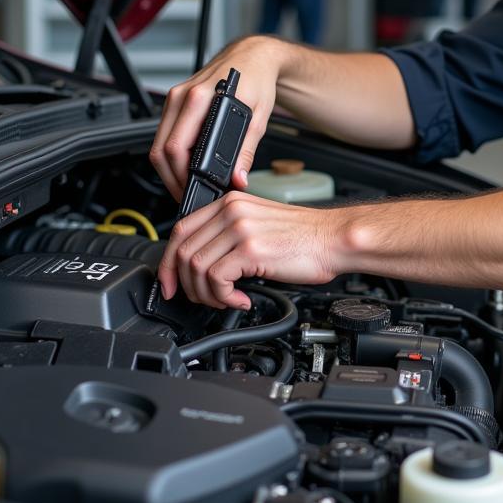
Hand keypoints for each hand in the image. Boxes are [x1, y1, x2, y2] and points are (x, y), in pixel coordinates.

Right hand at [150, 36, 283, 200]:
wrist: (252, 57)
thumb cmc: (256, 80)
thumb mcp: (258, 118)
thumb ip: (246, 151)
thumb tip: (237, 178)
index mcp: (201, 98)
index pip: (177, 147)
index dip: (182, 175)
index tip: (194, 190)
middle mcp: (183, 96)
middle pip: (161, 149)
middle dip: (172, 178)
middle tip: (189, 193)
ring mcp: (176, 97)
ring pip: (158, 143)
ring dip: (168, 168)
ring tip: (187, 183)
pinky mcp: (175, 100)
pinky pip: (164, 133)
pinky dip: (169, 153)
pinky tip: (184, 164)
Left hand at [157, 190, 344, 307]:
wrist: (333, 239)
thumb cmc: (303, 237)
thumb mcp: (257, 224)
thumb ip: (228, 233)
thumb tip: (200, 262)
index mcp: (230, 202)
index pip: (181, 230)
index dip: (169, 262)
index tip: (171, 284)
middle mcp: (231, 210)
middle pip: (182, 251)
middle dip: (186, 285)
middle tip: (204, 299)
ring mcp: (240, 228)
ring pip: (196, 268)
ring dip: (207, 295)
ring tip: (227, 300)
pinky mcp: (250, 249)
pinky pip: (217, 280)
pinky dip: (224, 298)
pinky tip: (241, 300)